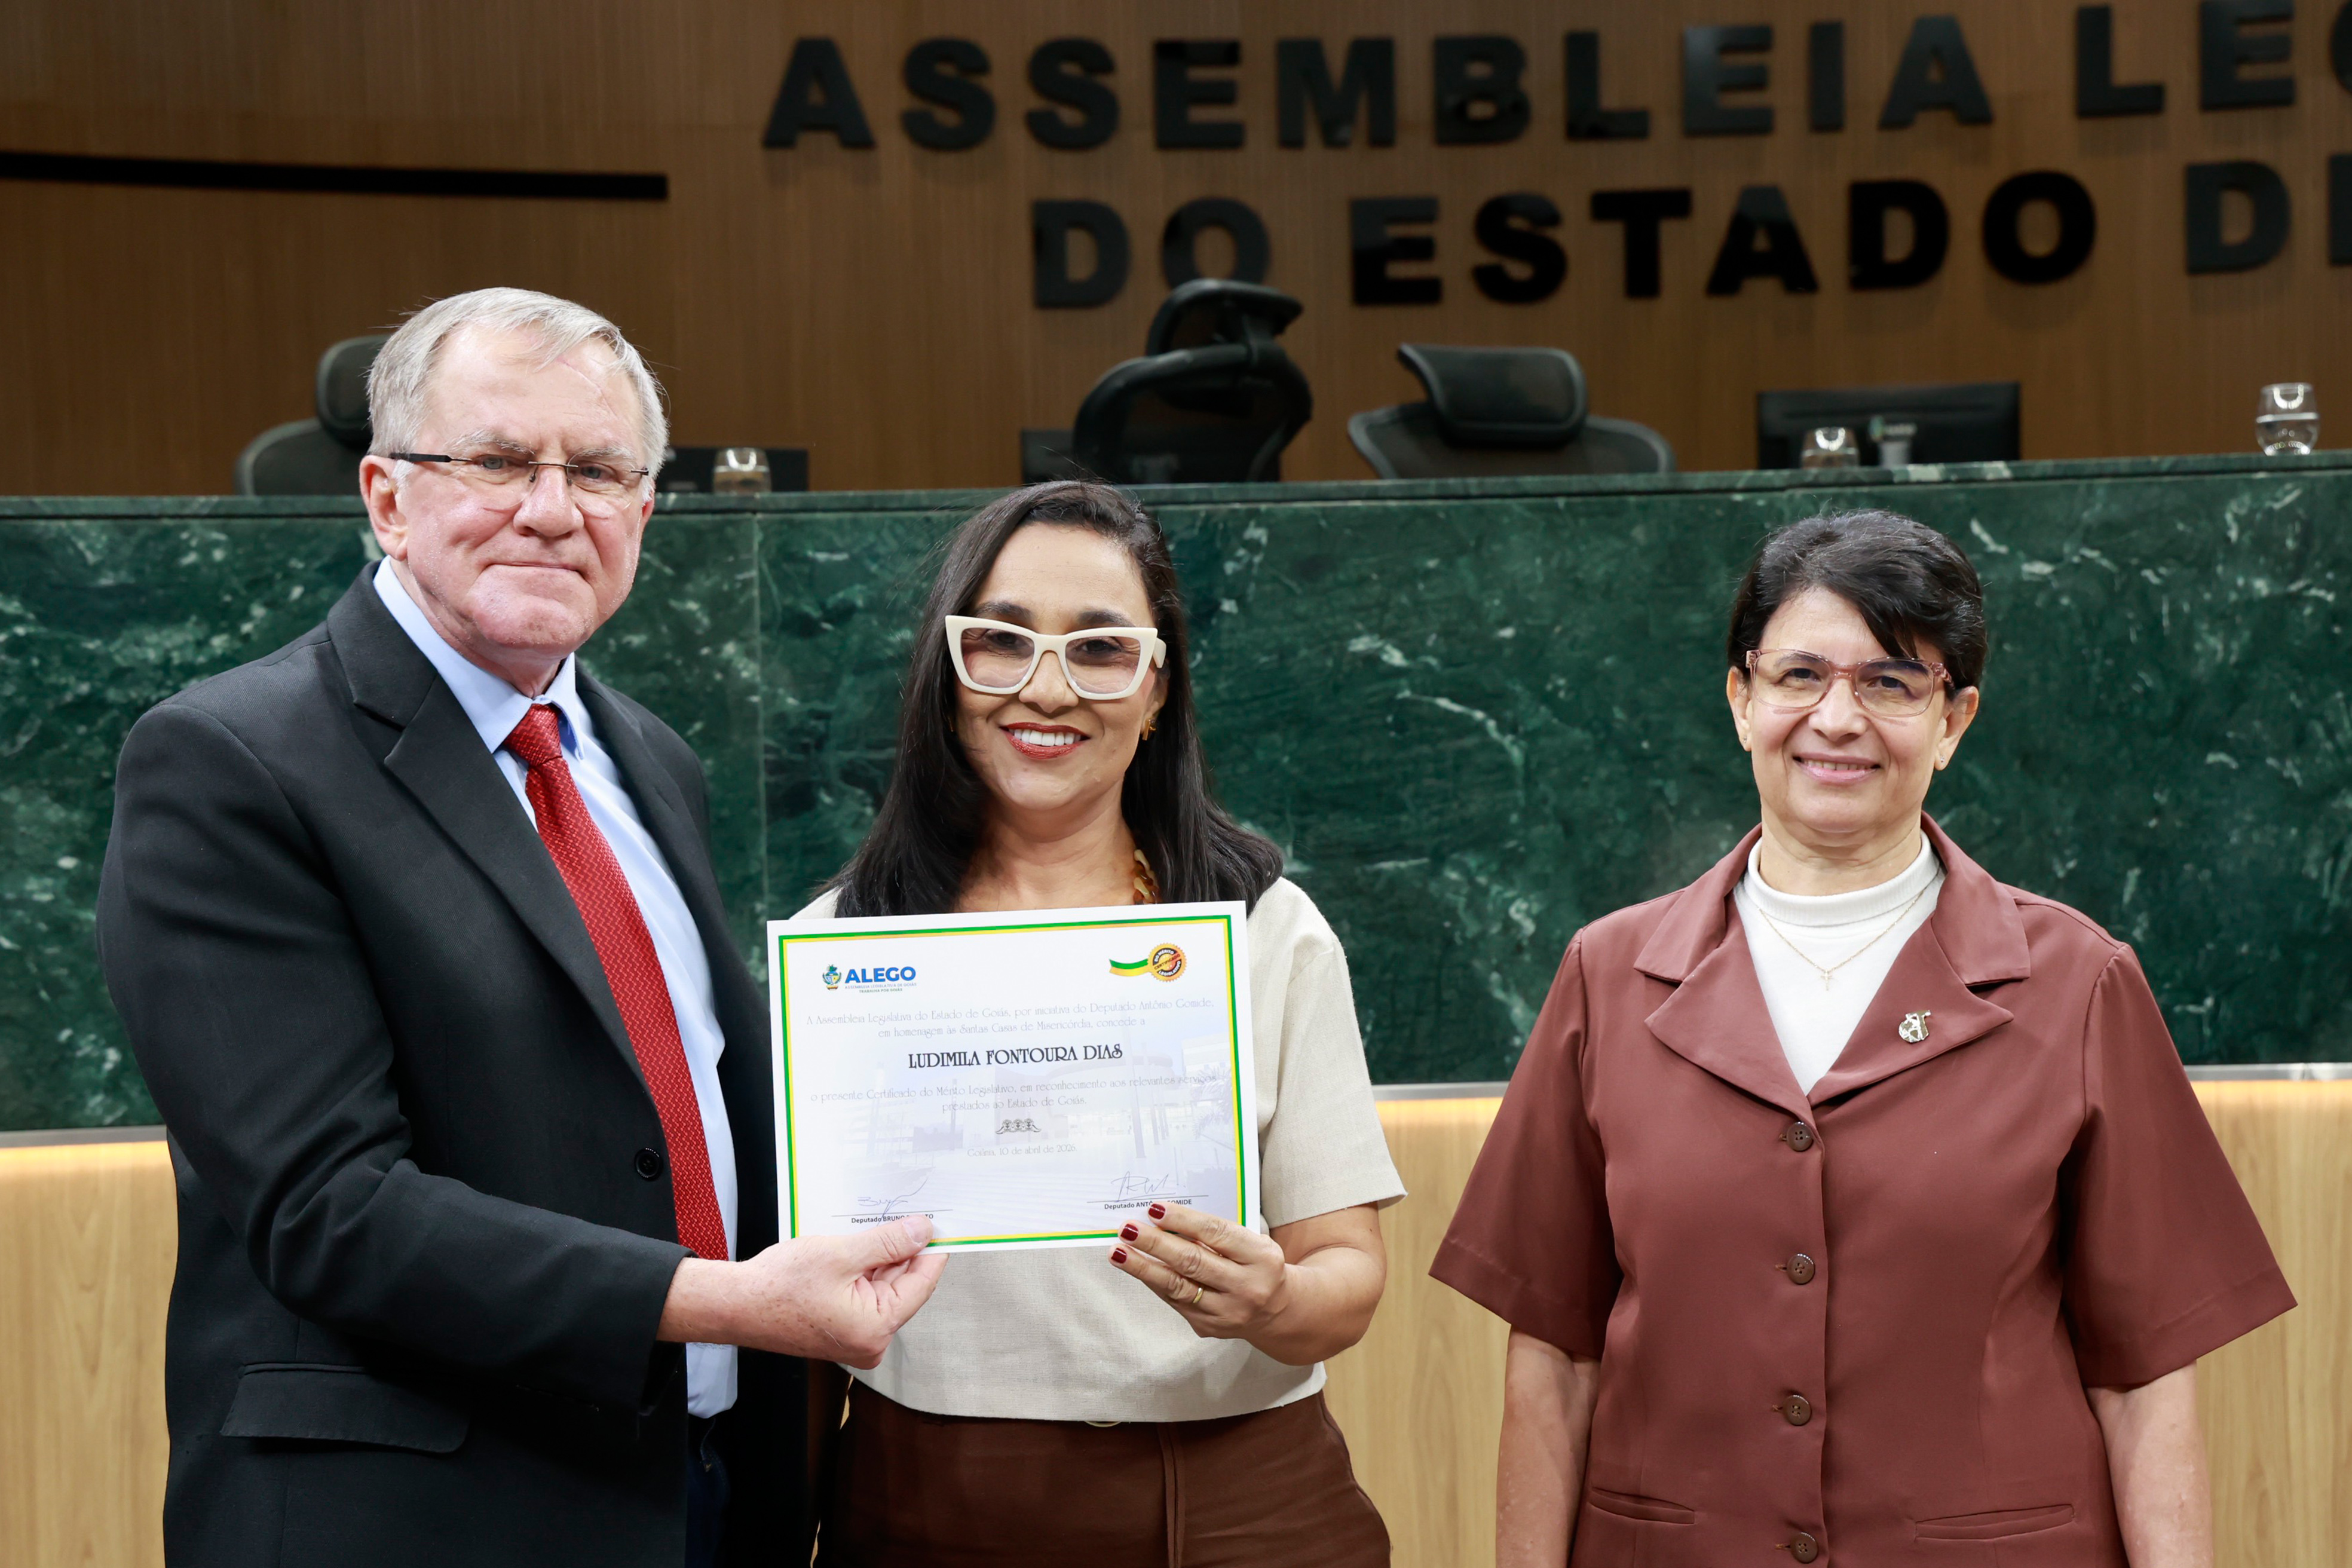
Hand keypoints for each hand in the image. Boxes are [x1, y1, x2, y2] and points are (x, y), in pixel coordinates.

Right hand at [659, 1216, 946, 1366]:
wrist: (737, 1305)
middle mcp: (871, 1341)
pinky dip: (865, 1269)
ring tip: (872, 1227)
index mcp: (876, 1329)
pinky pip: (866, 1293)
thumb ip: (888, 1243)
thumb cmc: (779, 1286)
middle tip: (906, 1214)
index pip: (922, 1282)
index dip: (932, 1248)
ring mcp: (857, 1338)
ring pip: (884, 1286)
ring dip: (881, 1257)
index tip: (941, 1222)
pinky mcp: (843, 1329)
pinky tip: (857, 1246)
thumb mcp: (842, 1254)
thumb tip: (923, 1231)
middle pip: (904, 1284)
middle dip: (903, 1250)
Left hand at [1107, 1202, 1290, 1341]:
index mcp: (1261, 1257)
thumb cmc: (1257, 1265)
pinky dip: (1153, 1281)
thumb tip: (1165, 1219)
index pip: (1216, 1234)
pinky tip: (1136, 1267)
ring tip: (1118, 1252)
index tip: (1154, 1209)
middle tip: (1128, 1229)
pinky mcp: (1208, 1327)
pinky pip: (1174, 1301)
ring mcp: (1227, 1312)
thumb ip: (1216, 1234)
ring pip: (1177, 1287)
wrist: (1277, 1310)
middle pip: (1193, 1262)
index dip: (1183, 1220)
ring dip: (1143, 1267)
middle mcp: (1247, 1287)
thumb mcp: (1251, 1243)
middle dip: (1156, 1244)